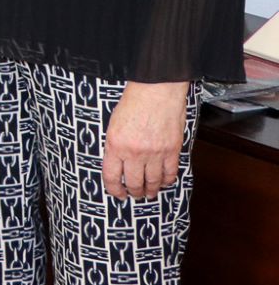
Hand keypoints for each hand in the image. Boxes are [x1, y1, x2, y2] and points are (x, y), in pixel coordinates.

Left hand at [103, 80, 189, 198]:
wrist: (155, 90)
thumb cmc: (133, 102)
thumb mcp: (114, 124)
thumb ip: (116, 145)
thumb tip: (118, 163)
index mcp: (115, 145)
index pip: (112, 176)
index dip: (114, 190)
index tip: (118, 194)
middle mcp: (134, 152)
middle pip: (134, 183)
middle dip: (134, 192)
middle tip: (135, 194)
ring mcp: (155, 153)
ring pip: (153, 182)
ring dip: (151, 190)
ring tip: (150, 192)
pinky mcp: (172, 150)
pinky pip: (170, 173)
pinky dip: (167, 180)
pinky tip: (164, 181)